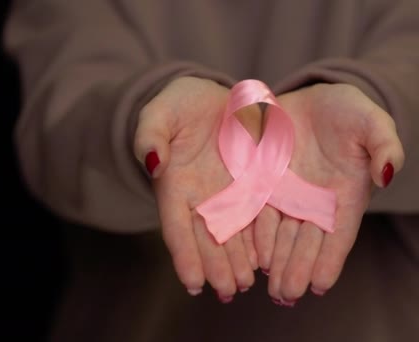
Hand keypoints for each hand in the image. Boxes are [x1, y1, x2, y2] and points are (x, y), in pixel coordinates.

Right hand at [134, 77, 260, 301]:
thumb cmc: (180, 105)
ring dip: (239, 262)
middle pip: (208, 239)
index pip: (177, 227)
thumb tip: (152, 161)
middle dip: (217, 267)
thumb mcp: (161, 112)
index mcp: (175, 186)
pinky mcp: (253, 187)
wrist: (213, 99)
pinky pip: (258, 217)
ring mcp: (228, 195)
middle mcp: (201, 199)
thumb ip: (151, 134)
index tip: (193, 283)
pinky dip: (260, 240)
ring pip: (233, 235)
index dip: (185, 255)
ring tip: (247, 283)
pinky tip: (267, 259)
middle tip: (227, 290)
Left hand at [253, 83, 403, 304]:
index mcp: (347, 194)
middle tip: (288, 294)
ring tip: (272, 286)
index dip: (330, 259)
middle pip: (308, 242)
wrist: (313, 99)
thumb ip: (385, 145)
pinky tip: (253, 256)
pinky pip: (260, 215)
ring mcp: (290, 196)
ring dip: (278, 262)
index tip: (320, 285)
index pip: (339, 233)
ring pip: (283, 236)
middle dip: (298, 269)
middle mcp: (317, 203)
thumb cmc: (348, 112)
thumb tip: (388, 173)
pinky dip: (257, 237)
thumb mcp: (371, 121)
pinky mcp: (265, 185)